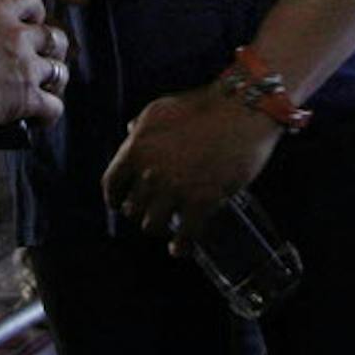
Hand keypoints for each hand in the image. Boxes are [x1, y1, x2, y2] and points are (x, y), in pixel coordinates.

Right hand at [0, 0, 69, 131]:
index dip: (37, 13)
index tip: (33, 24)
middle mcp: (15, 35)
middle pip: (55, 36)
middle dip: (52, 50)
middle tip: (43, 61)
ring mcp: (24, 65)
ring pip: (60, 70)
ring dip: (53, 82)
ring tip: (43, 91)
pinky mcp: (27, 96)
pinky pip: (55, 106)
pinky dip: (49, 114)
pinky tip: (39, 118)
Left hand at [102, 86, 281, 256]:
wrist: (243, 110)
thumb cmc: (205, 106)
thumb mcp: (162, 109)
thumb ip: (143, 125)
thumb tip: (130, 132)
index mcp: (137, 147)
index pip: (112, 183)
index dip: (114, 198)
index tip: (119, 204)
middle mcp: (150, 171)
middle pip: (133, 208)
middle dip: (141, 212)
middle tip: (153, 212)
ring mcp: (175, 189)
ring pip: (153, 225)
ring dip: (159, 228)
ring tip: (167, 228)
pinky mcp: (202, 202)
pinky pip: (184, 235)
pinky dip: (181, 246)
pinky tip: (180, 249)